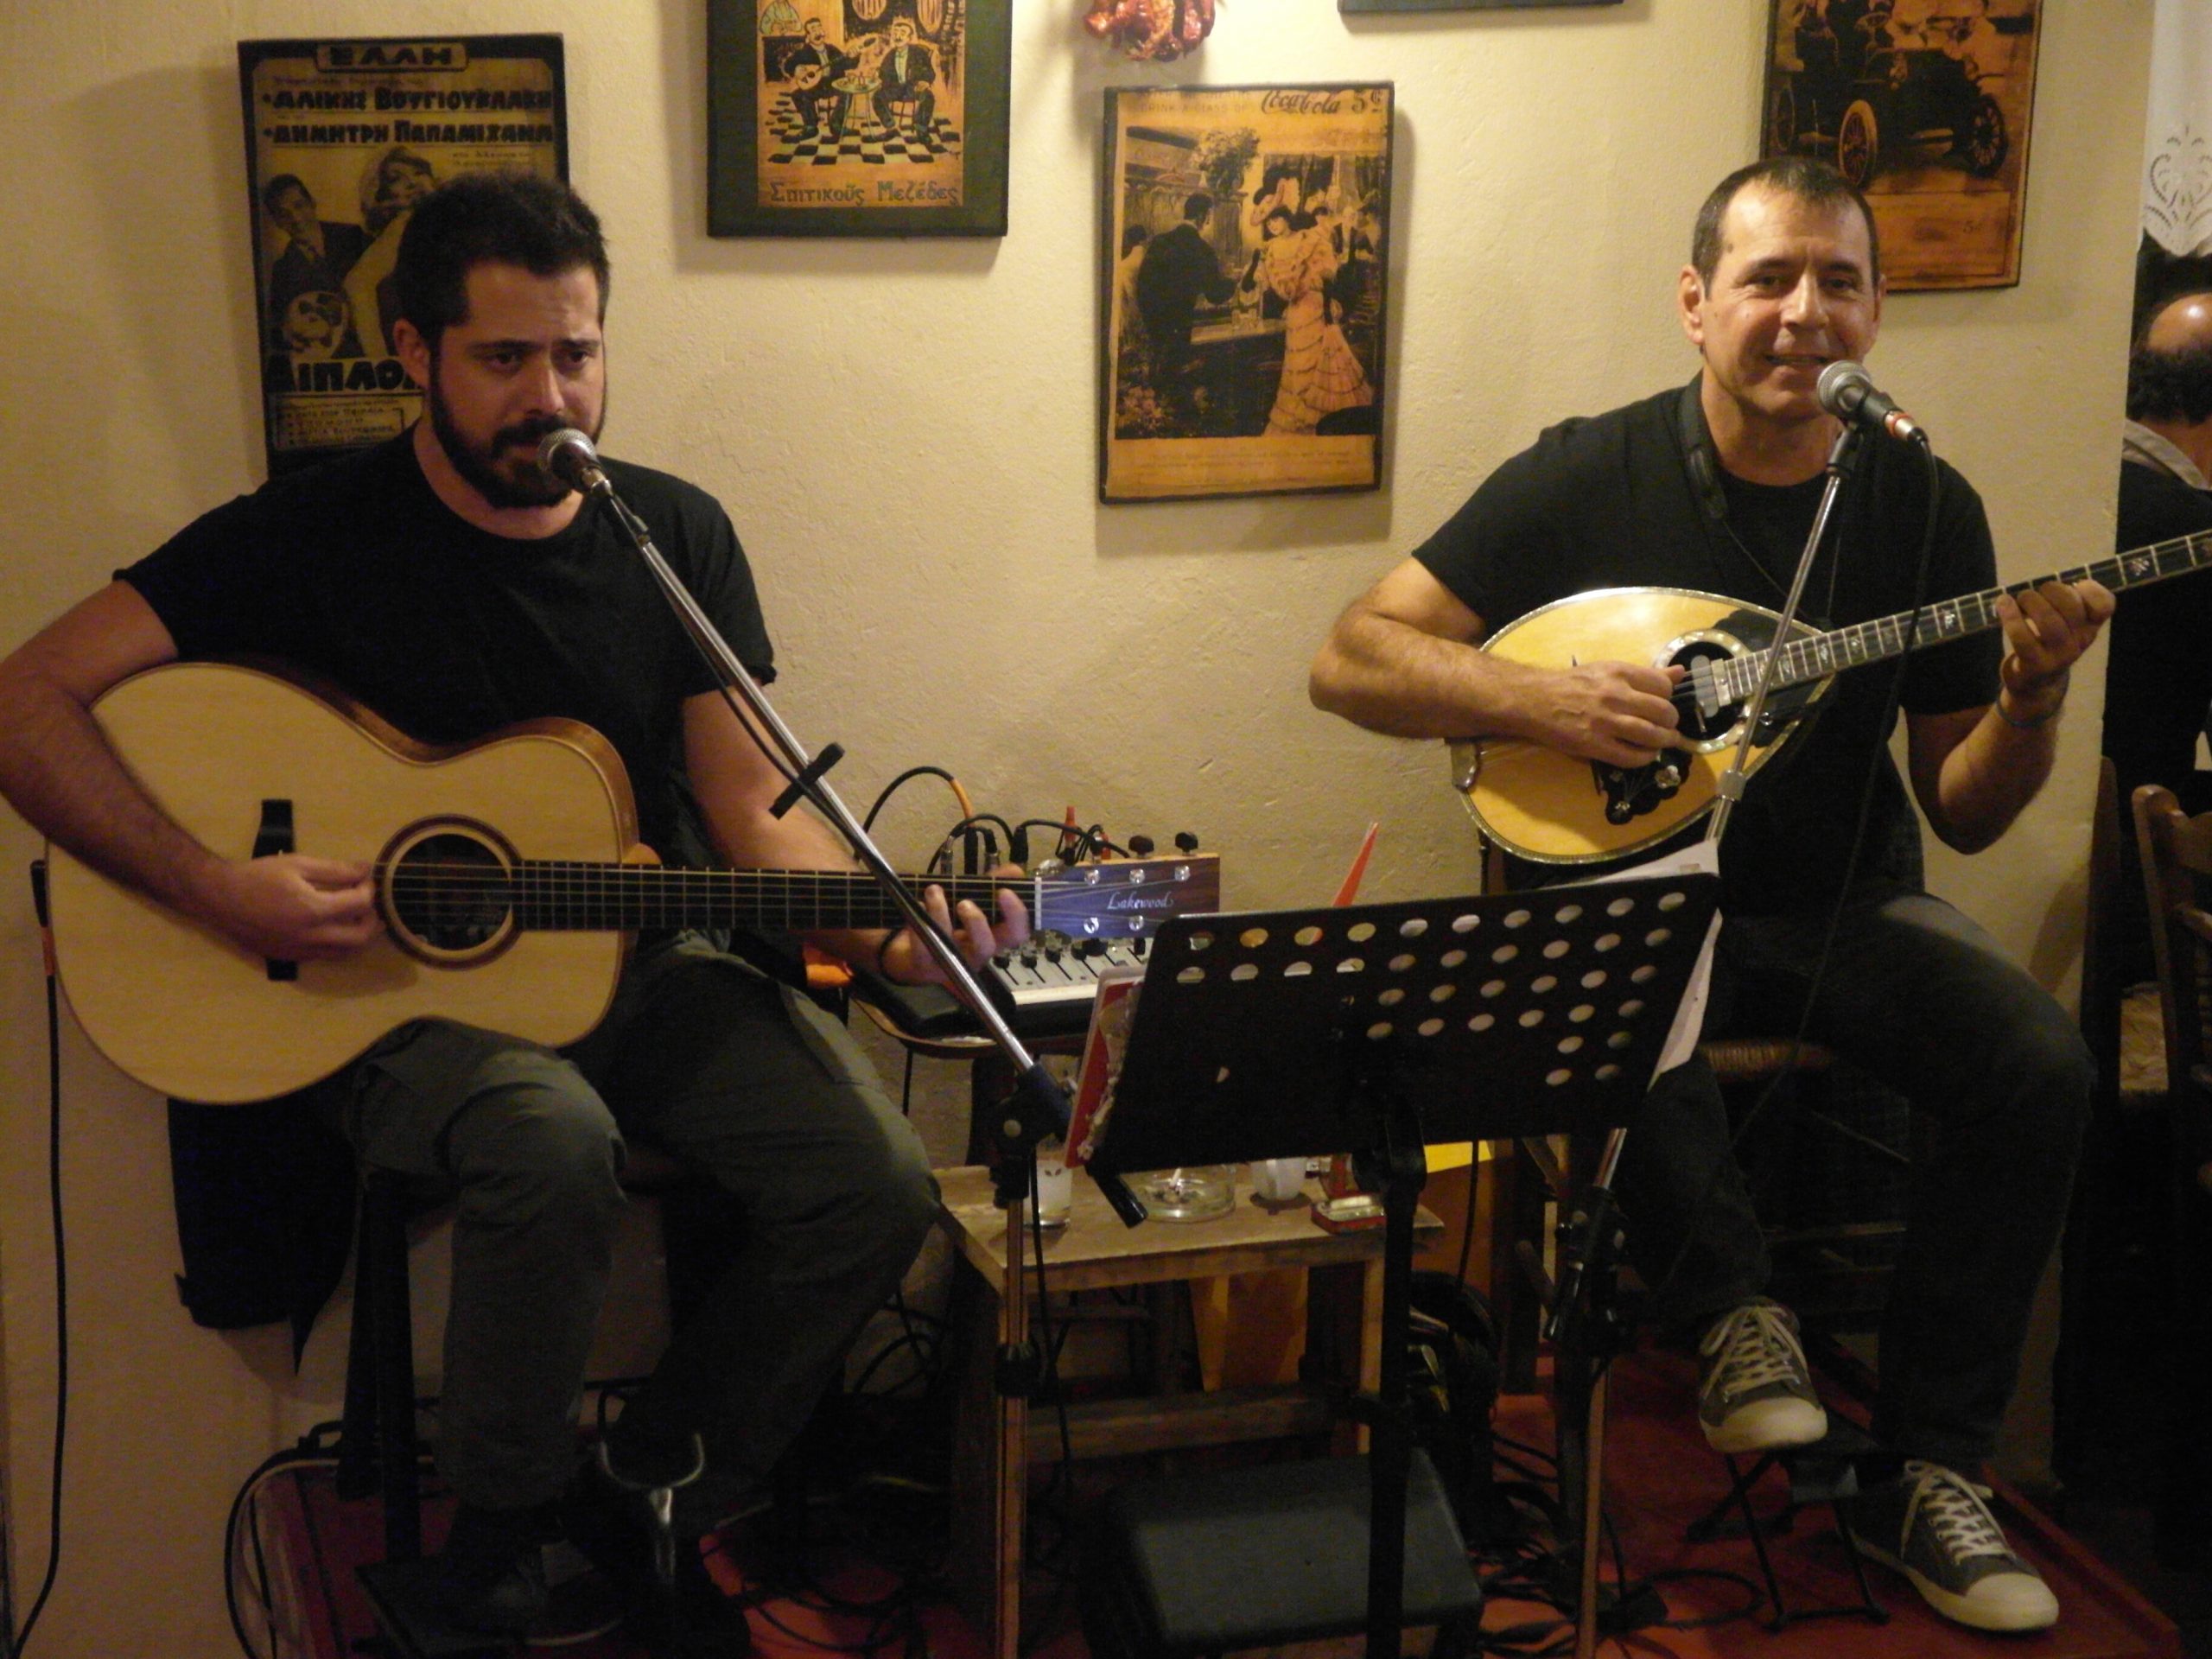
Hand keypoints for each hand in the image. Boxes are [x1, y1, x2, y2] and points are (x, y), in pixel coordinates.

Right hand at [202, 853, 380, 960]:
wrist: (218, 898)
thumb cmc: (257, 876)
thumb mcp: (298, 864)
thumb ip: (335, 870)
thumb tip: (365, 869)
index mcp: (313, 910)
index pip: (359, 905)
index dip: (369, 890)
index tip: (365, 879)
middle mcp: (310, 937)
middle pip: (360, 938)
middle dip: (372, 920)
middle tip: (370, 904)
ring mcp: (299, 951)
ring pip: (345, 953)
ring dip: (358, 936)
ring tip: (357, 917)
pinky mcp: (289, 958)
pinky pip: (324, 956)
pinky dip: (337, 945)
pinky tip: (332, 928)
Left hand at [882, 866, 1030, 984]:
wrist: (914, 947)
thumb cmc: (949, 922)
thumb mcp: (971, 898)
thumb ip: (992, 884)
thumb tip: (1015, 871)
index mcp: (993, 937)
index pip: (1017, 933)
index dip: (1016, 915)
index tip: (1004, 891)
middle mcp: (975, 953)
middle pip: (987, 947)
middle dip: (976, 922)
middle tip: (964, 902)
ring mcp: (949, 961)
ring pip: (951, 945)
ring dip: (941, 912)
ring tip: (933, 890)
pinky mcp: (924, 964)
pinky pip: (923, 944)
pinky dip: (921, 919)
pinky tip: (918, 904)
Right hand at [1531, 661, 1685, 767]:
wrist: (1536, 700)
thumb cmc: (1573, 684)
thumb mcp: (1609, 670)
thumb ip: (1646, 674)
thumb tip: (1680, 673)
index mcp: (1620, 673)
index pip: (1663, 686)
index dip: (1668, 698)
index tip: (1662, 704)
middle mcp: (1615, 695)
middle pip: (1663, 712)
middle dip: (1671, 722)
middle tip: (1667, 727)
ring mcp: (1605, 722)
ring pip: (1652, 735)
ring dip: (1664, 741)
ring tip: (1663, 742)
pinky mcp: (1594, 745)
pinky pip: (1631, 756)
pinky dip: (1645, 757)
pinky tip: (1644, 754)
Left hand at [1993, 577, 2112, 722]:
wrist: (2036, 684)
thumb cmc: (2048, 644)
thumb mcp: (2065, 625)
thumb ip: (2065, 603)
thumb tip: (2054, 582)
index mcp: (2090, 627)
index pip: (2105, 606)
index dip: (2091, 589)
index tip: (2075, 584)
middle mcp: (2080, 641)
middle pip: (2072, 608)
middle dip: (2052, 590)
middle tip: (2036, 591)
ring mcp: (2059, 656)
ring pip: (2049, 622)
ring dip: (2031, 602)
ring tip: (2020, 598)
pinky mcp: (2035, 665)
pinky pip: (2023, 639)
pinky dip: (2010, 617)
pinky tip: (2003, 604)